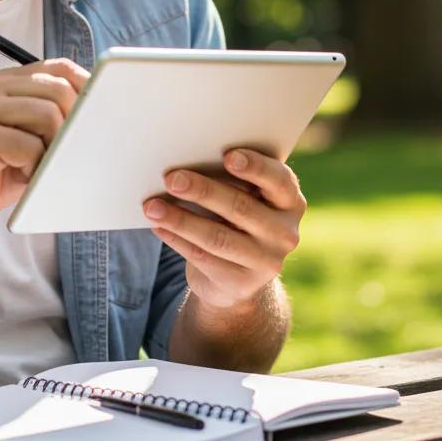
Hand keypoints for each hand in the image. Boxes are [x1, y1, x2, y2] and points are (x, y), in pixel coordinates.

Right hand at [0, 58, 88, 240]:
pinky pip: (29, 146)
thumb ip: (50, 123)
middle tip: (65, 153)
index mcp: (2, 84)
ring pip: (47, 114)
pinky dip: (36, 168)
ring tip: (39, 168)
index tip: (100, 113)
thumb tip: (97, 116)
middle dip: (73, 124)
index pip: (57, 67)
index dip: (86, 87)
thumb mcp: (22, 142)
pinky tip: (24, 178)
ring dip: (54, 148)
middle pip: (57, 89)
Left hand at [143, 149, 305, 309]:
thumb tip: (184, 163)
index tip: (228, 156)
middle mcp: (285, 233)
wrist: (238, 276)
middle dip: (202, 190)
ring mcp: (266, 262)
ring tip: (152, 207)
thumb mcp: (243, 198)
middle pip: (241, 207)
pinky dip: (176, 239)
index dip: (256, 167)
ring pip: (217, 237)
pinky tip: (158, 226)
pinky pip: (203, 258)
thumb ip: (228, 180)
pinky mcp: (241, 284)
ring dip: (180, 219)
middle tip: (172, 179)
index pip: (279, 181)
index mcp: (289, 202)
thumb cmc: (235, 217)